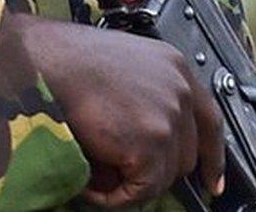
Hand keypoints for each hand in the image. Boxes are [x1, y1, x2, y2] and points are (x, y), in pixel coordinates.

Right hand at [11, 14, 224, 207]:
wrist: (43, 60)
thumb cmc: (67, 60)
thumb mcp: (125, 68)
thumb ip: (147, 101)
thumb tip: (144, 147)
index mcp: (176, 69)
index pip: (210, 121)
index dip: (212, 157)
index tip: (212, 181)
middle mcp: (180, 90)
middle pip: (188, 153)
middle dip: (156, 169)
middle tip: (120, 172)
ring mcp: (169, 117)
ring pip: (165, 175)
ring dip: (133, 182)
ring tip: (98, 174)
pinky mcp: (150, 142)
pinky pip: (142, 189)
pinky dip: (115, 196)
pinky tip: (90, 184)